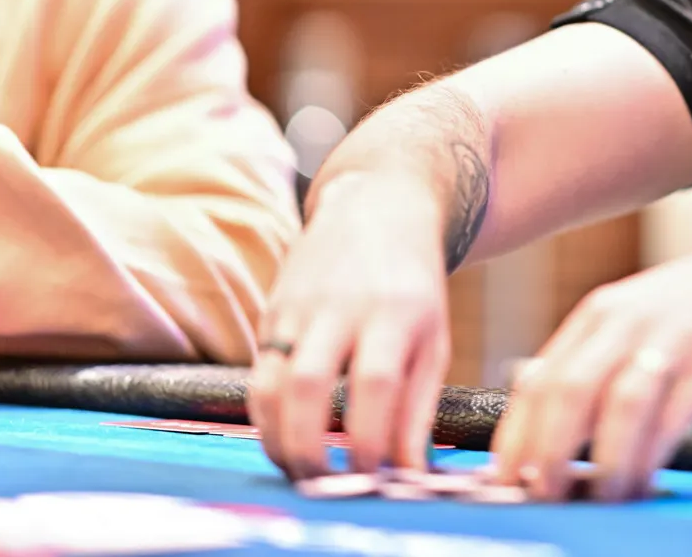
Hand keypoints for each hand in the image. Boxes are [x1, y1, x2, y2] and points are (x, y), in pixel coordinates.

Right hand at [248, 173, 450, 479]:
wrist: (376, 206)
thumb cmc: (412, 284)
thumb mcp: (434, 337)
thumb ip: (419, 407)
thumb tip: (408, 475)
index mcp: (396, 311)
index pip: (374, 383)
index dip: (368, 438)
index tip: (371, 477)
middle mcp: (343, 305)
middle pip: (309, 383)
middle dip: (308, 446)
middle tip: (321, 484)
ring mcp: (300, 305)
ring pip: (271, 381)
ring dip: (276, 438)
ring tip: (298, 470)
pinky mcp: (272, 309)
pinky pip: (257, 372)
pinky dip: (263, 415)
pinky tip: (281, 437)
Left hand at [490, 225, 691, 501]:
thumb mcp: (639, 315)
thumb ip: (594, 353)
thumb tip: (540, 396)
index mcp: (598, 314)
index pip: (536, 382)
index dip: (514, 438)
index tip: (504, 481)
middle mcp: (622, 322)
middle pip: (564, 395)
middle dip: (544, 456)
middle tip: (540, 498)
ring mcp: (664, 341)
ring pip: (612, 409)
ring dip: (597, 465)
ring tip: (596, 501)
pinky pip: (665, 422)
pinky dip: (647, 460)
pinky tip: (642, 483)